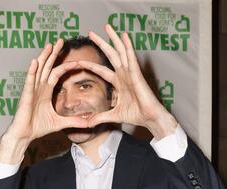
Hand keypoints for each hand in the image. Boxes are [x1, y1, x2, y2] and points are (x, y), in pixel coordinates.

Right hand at [0, 40, 88, 162]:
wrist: (24, 135)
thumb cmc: (38, 128)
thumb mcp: (60, 123)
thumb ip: (73, 121)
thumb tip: (88, 123)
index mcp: (46, 91)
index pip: (57, 74)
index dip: (66, 67)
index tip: (77, 61)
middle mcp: (39, 87)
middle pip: (48, 66)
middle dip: (54, 54)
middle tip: (61, 41)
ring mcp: (32, 90)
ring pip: (39, 69)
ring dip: (44, 57)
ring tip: (50, 45)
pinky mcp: (26, 95)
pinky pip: (29, 81)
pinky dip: (32, 71)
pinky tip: (35, 62)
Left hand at [79, 24, 176, 138]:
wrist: (149, 118)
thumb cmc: (136, 115)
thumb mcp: (113, 116)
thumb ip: (100, 117)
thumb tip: (87, 124)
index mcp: (118, 82)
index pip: (101, 71)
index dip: (90, 65)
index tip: (78, 61)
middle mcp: (123, 74)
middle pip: (110, 55)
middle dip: (101, 43)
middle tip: (90, 32)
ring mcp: (130, 72)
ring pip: (120, 51)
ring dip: (114, 39)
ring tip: (107, 27)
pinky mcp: (137, 74)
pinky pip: (131, 57)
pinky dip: (127, 46)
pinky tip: (124, 35)